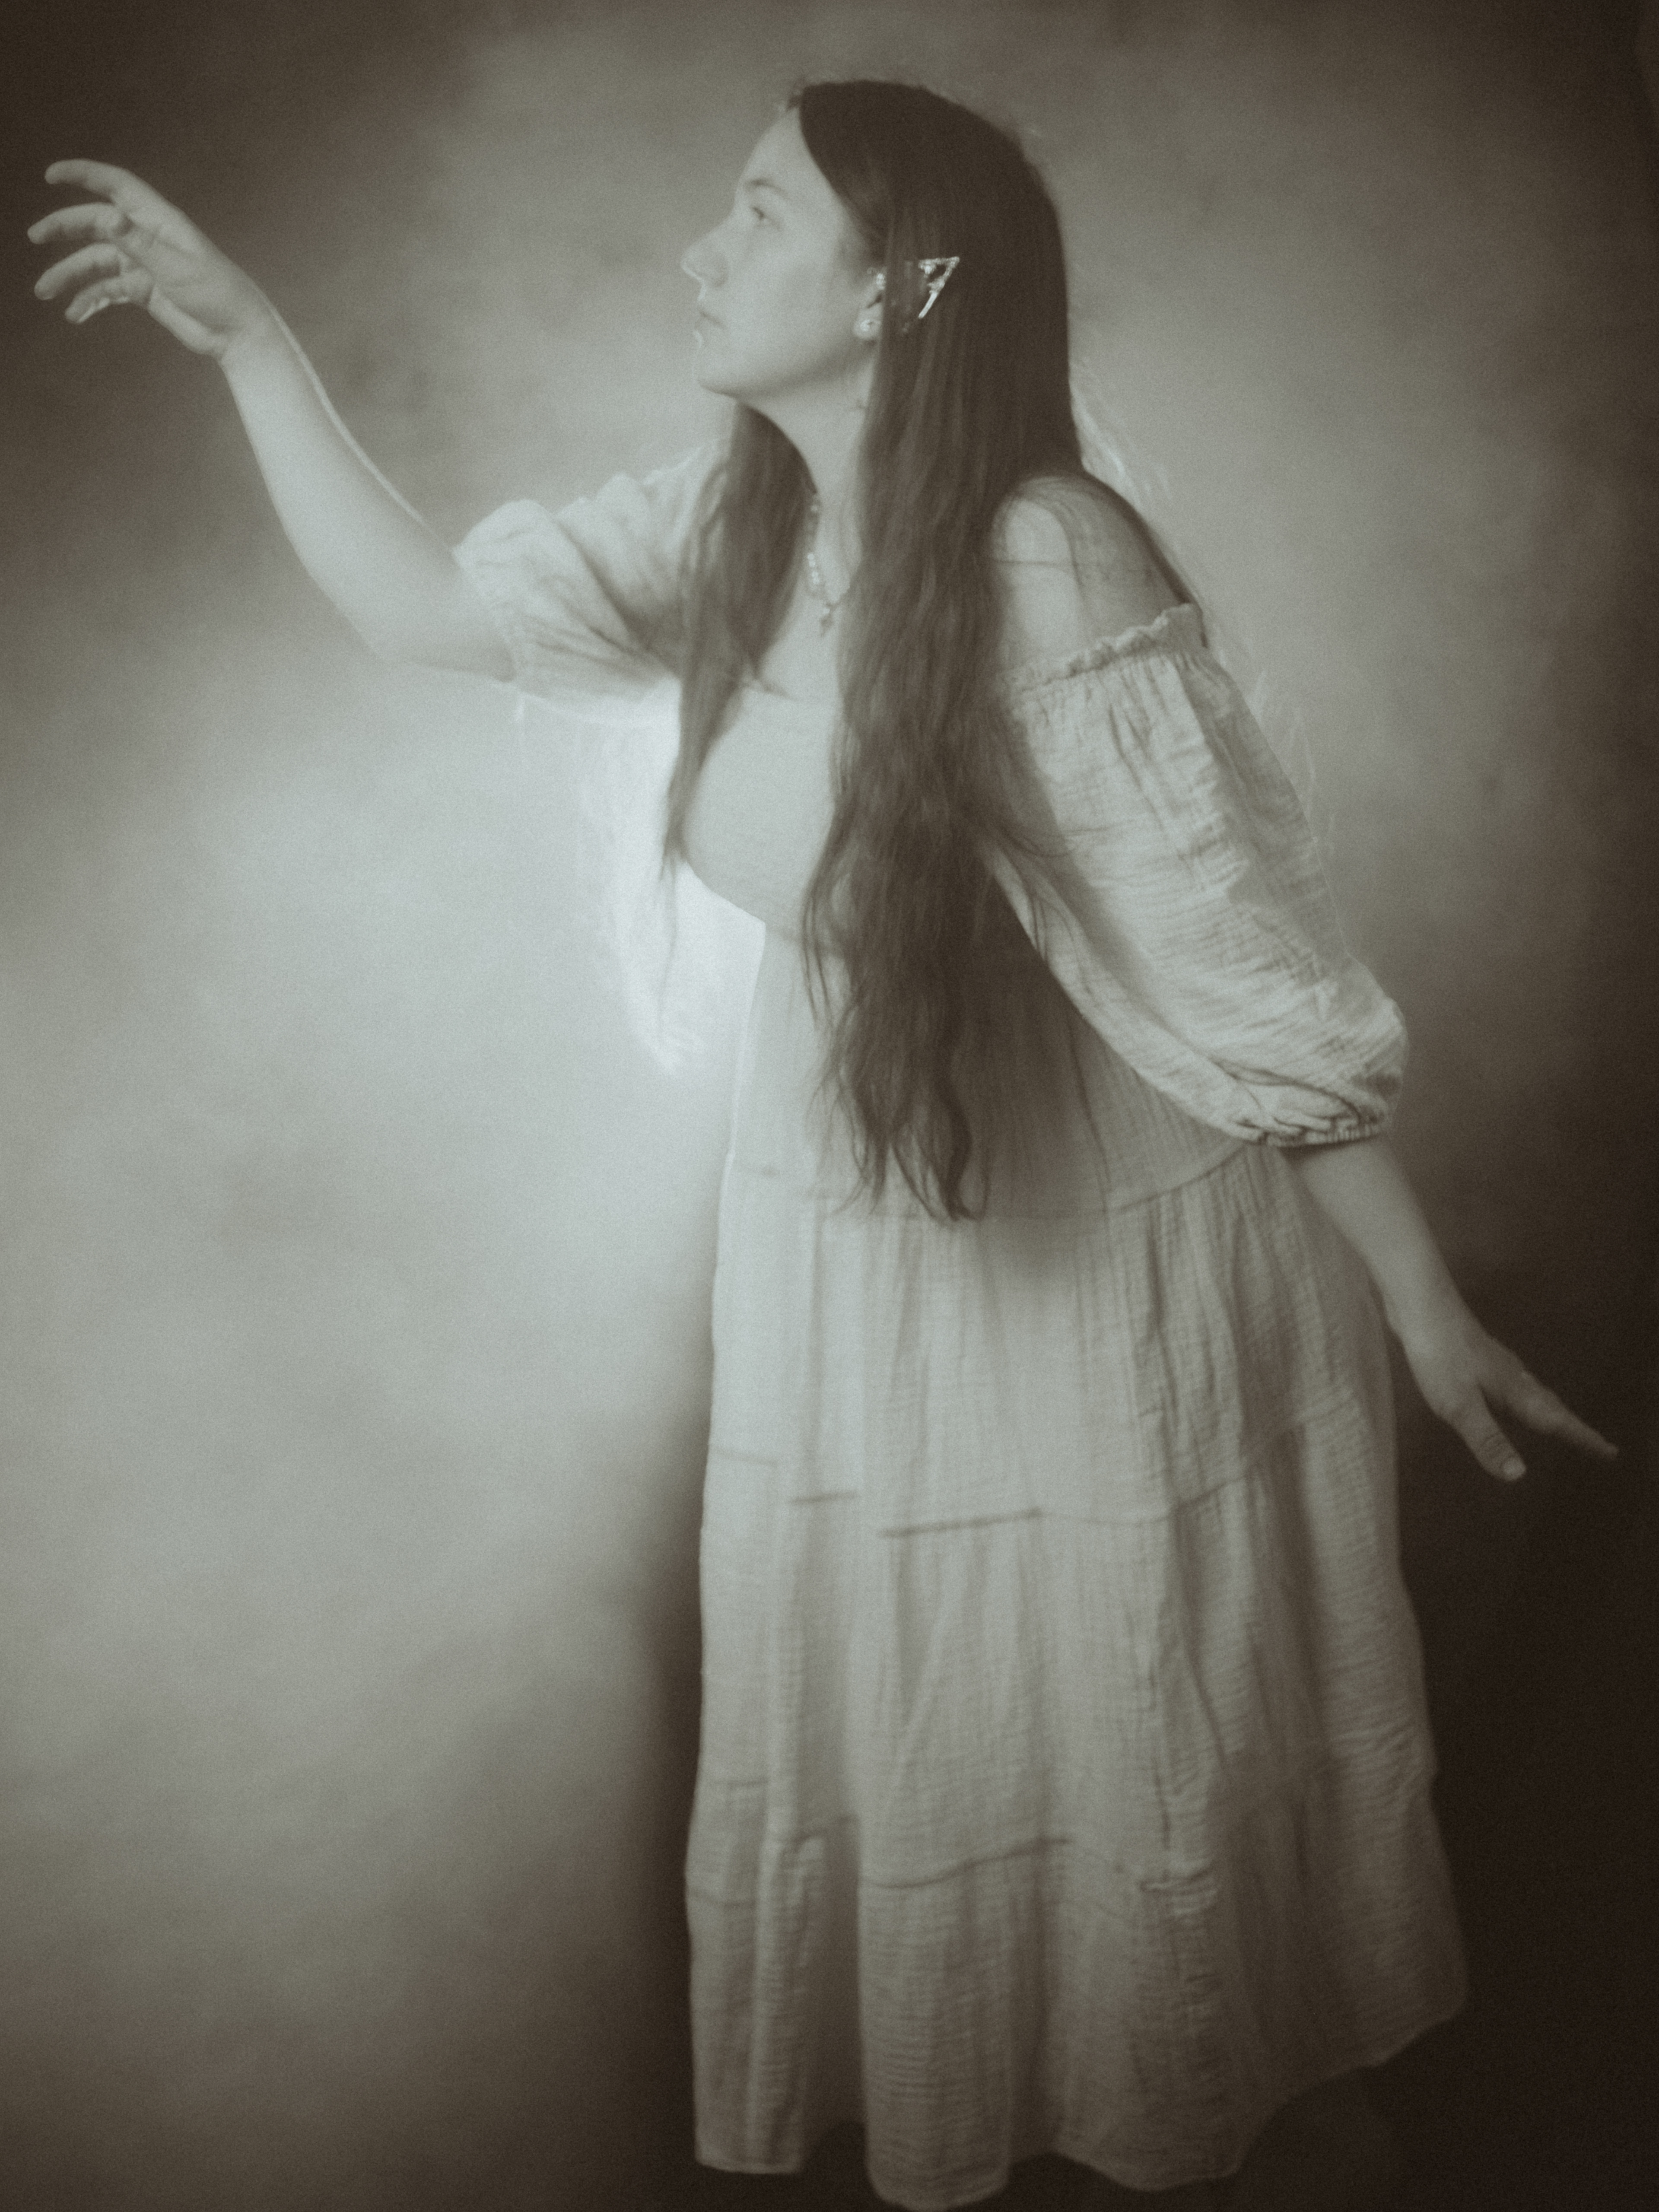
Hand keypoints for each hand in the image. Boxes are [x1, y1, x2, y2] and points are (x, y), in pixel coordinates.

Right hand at [29, 161, 272, 361]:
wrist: (236, 333)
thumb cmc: (218, 294)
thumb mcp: (177, 268)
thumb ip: (140, 244)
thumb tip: (109, 217)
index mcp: (158, 222)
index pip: (116, 187)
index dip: (85, 175)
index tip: (52, 175)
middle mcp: (146, 238)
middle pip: (96, 225)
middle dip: (64, 228)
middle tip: (34, 236)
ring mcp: (143, 265)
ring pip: (96, 262)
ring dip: (69, 274)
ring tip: (44, 291)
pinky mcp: (143, 290)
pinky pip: (108, 290)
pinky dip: (90, 300)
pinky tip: (74, 314)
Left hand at [1396, 1293, 1617, 1481]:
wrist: (1421, 1306)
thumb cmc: (1438, 1356)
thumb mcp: (1459, 1406)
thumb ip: (1487, 1439)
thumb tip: (1518, 1475)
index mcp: (1515, 1392)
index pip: (1558, 1421)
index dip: (1584, 1439)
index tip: (1610, 1453)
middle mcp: (1513, 1377)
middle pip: (1552, 1406)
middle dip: (1573, 1427)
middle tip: (1595, 1444)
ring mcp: (1495, 1364)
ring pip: (1533, 1392)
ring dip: (1550, 1410)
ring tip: (1559, 1423)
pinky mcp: (1476, 1356)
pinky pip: (1511, 1383)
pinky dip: (1523, 1396)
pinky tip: (1508, 1393)